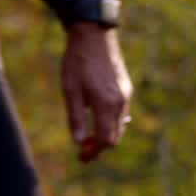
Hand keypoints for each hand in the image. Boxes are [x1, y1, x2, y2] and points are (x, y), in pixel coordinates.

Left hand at [61, 21, 132, 162]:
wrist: (94, 36)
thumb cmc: (77, 62)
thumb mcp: (70, 91)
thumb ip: (76, 118)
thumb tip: (79, 142)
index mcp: (106, 104)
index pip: (106, 139)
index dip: (94, 152)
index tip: (82, 158)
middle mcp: (120, 103)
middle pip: (115, 136)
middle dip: (100, 147)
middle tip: (83, 151)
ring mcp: (125, 96)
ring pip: (119, 126)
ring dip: (105, 135)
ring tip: (88, 136)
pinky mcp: (126, 89)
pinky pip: (121, 114)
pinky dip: (110, 123)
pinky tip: (97, 119)